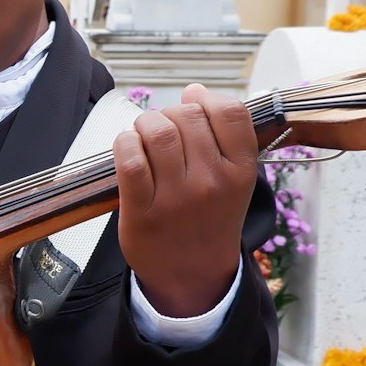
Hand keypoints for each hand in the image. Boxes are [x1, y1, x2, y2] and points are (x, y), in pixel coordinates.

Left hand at [114, 83, 259, 317]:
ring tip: (143, 136)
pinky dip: (124, 144)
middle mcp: (212, 182)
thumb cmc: (209, 220)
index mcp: (241, 171)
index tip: (195, 108)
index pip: (230, 112)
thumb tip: (195, 90)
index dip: (206, 100)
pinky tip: (128, 148)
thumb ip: (219, 135)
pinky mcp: (142, 211)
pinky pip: (130, 160)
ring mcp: (177, 198)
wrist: (192, 276)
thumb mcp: (231, 180)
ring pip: (158, 133)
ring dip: (144, 124)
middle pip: (187, 117)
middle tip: (163, 128)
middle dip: (170, 112)